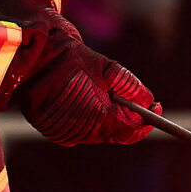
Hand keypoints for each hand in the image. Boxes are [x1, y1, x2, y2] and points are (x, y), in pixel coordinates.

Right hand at [15, 31, 157, 147]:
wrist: (33, 57)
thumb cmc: (72, 59)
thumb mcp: (107, 67)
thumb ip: (131, 87)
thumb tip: (150, 102)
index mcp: (100, 117)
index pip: (132, 132)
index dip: (146, 122)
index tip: (157, 109)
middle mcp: (84, 131)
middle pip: (114, 133)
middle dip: (124, 117)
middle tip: (127, 98)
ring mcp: (66, 134)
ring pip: (96, 132)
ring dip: (103, 118)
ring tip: (96, 92)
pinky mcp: (53, 132)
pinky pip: (77, 130)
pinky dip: (84, 118)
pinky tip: (79, 98)